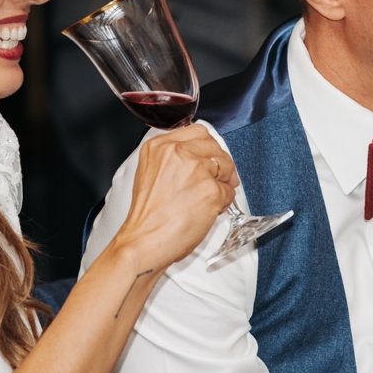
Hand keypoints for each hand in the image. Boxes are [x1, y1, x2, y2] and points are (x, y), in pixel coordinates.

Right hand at [113, 124, 238, 270]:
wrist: (144, 241)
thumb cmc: (146, 217)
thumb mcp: (150, 174)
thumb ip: (172, 161)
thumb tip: (200, 159)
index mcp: (159, 147)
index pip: (197, 132)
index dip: (207, 147)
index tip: (210, 158)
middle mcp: (177, 153)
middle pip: (214, 146)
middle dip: (220, 162)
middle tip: (220, 178)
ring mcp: (196, 170)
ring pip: (225, 167)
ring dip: (223, 182)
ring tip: (211, 197)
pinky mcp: (211, 190)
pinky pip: (229, 191)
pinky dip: (224, 202)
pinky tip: (209, 210)